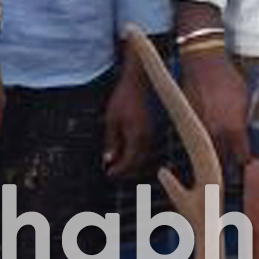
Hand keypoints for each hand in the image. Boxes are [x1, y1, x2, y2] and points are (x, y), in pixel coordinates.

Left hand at [103, 60, 152, 178]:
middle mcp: (147, 139)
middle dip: (125, 171)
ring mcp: (150, 134)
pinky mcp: (150, 130)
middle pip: (138, 163)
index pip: (129, 162)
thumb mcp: (111, 120)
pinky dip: (135, 155)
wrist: (138, 83)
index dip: (119, 171)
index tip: (108, 174)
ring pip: (142, 157)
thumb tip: (109, 160)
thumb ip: (111, 142)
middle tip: (112, 174)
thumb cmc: (123, 99)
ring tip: (117, 166)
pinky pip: (144, 149)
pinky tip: (125, 154)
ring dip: (131, 164)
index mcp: (137, 137)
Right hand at [182, 50, 249, 166]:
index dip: (245, 161)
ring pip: (207, 153)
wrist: (203, 65)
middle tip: (231, 168)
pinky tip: (204, 142)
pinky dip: (200, 143)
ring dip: (212, 157)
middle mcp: (216, 134)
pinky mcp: (187, 124)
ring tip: (216, 160)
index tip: (246, 162)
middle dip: (227, 166)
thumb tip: (243, 133)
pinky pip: (195, 140)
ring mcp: (200, 130)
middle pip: (222, 161)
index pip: (242, 157)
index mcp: (234, 129)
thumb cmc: (227, 79)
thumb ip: (244, 120)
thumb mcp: (245, 99)